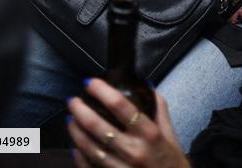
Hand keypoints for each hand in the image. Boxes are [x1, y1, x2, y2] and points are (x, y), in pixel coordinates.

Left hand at [68, 78, 189, 167]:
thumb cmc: (171, 160)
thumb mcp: (169, 133)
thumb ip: (158, 108)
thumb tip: (145, 86)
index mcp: (149, 133)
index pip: (121, 106)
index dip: (103, 91)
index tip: (91, 82)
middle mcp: (134, 151)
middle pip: (99, 126)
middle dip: (81, 110)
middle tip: (73, 101)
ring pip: (90, 148)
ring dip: (76, 132)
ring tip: (70, 119)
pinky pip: (90, 167)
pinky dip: (79, 156)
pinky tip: (75, 145)